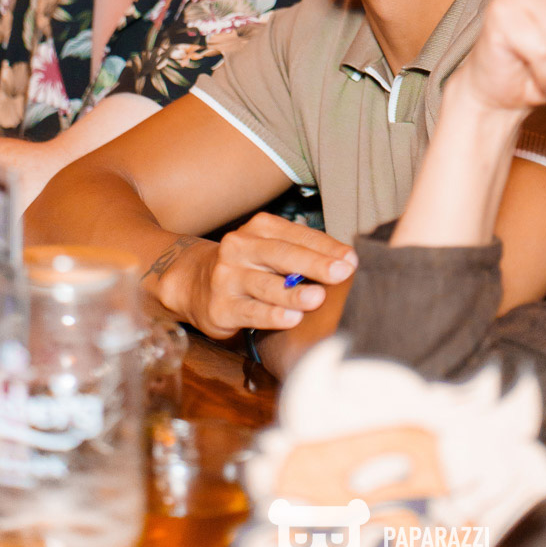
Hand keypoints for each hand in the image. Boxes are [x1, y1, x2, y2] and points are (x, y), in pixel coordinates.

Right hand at [159, 213, 357, 338]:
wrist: (193, 282)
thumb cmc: (248, 265)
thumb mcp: (270, 249)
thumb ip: (302, 252)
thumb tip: (346, 262)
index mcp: (260, 228)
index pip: (298, 235)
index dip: (327, 247)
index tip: (352, 259)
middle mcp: (240, 247)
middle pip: (282, 255)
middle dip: (315, 264)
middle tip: (342, 272)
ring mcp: (227, 277)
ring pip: (265, 285)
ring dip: (293, 292)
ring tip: (317, 297)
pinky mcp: (221, 307)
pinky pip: (250, 311)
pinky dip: (272, 315)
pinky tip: (291, 318)